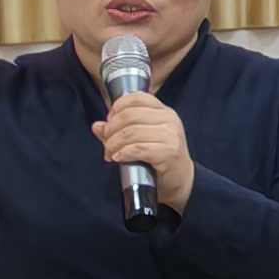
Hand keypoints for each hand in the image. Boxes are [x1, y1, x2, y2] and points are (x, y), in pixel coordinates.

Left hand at [93, 89, 196, 211]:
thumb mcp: (141, 139)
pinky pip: (137, 148)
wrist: (181, 180)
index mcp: (164, 112)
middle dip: (111, 129)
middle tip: (107, 142)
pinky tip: (118, 158)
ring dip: (113, 144)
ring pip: (131, 132)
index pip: (137, 98)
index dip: (118, 107)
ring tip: (111, 153)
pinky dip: (123, 153)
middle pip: (129, 115)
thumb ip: (118, 130)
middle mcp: (169, 120)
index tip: (110, 122)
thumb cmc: (160, 158)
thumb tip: (97, 126)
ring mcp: (171, 135)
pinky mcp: (169, 152)